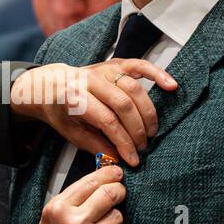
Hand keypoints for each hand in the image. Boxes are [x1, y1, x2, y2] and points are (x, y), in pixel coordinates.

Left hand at [10, 59, 177, 165]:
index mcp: (75, 97)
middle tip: (143, 147)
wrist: (52, 84)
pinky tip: (171, 86)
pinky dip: (157, 74)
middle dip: (137, 130)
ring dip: (147, 113)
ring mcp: (104, 70)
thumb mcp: (71, 133)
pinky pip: (140, 66)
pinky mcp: (115, 64)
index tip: (133, 159)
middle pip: (123, 105)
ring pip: (134, 88)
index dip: (123, 142)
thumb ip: (95, 145)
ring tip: (151, 132)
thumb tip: (118, 158)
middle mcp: (90, 80)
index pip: (107, 121)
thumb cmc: (62, 110)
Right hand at [13, 166, 125, 223]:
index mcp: (58, 208)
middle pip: (110, 193)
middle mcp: (74, 221)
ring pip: (118, 215)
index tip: (116, 173)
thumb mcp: (50, 219)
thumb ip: (72, 200)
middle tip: (118, 193)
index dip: (109, 174)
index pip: (92, 180)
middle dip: (118, 191)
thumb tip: (100, 180)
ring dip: (114, 220)